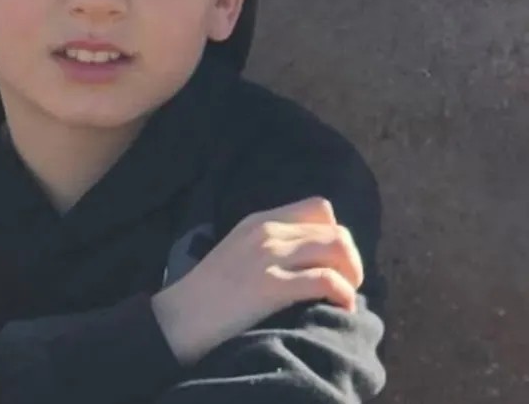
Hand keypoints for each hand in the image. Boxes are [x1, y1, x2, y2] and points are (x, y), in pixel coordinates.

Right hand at [151, 196, 363, 364]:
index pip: (319, 208)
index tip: (332, 263)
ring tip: (344, 298)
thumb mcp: (237, 254)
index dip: (335, 235)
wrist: (177, 320)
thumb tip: (310, 261)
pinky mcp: (270, 285)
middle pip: (336, 229)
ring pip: (337, 248)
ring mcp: (267, 257)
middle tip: (345, 286)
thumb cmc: (206, 296)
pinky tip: (339, 309)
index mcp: (257, 221)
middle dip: (351, 259)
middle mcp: (265, 232)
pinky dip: (343, 295)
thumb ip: (267, 248)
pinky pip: (326, 280)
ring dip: (351, 274)